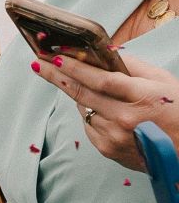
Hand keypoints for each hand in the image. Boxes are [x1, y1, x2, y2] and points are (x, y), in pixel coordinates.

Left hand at [30, 54, 178, 170]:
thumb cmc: (178, 111)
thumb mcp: (163, 82)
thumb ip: (133, 67)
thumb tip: (104, 52)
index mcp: (141, 97)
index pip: (100, 79)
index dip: (75, 67)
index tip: (54, 56)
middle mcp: (125, 118)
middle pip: (82, 94)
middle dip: (57, 76)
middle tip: (38, 64)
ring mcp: (114, 136)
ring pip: (84, 109)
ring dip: (79, 95)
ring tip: (84, 86)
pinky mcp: (108, 149)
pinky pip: (88, 125)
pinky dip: (90, 114)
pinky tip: (103, 110)